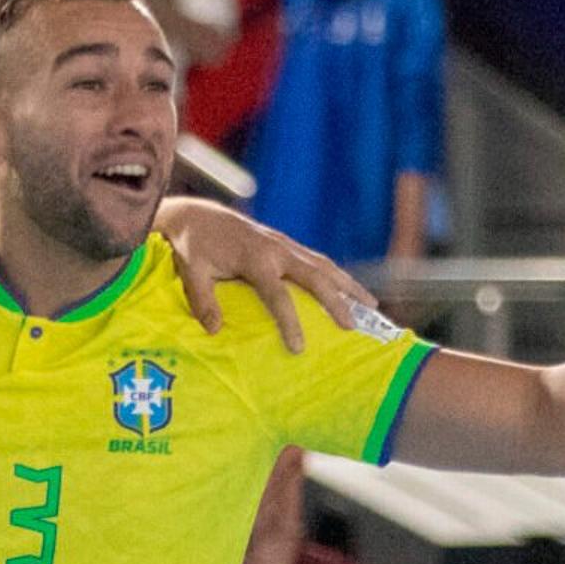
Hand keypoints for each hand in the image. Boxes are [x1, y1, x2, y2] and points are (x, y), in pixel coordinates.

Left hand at [161, 195, 369, 347]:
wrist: (196, 215)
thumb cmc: (192, 248)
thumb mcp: (192, 272)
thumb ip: (202, 300)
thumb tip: (214, 330)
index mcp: (254, 257)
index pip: (278, 294)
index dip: (290, 322)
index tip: (299, 348)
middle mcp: (276, 248)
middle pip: (315, 276)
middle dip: (336, 301)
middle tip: (353, 326)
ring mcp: (284, 244)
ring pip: (324, 265)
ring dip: (349, 285)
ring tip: (372, 307)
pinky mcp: (286, 244)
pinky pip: (318, 260)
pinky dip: (337, 276)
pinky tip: (351, 291)